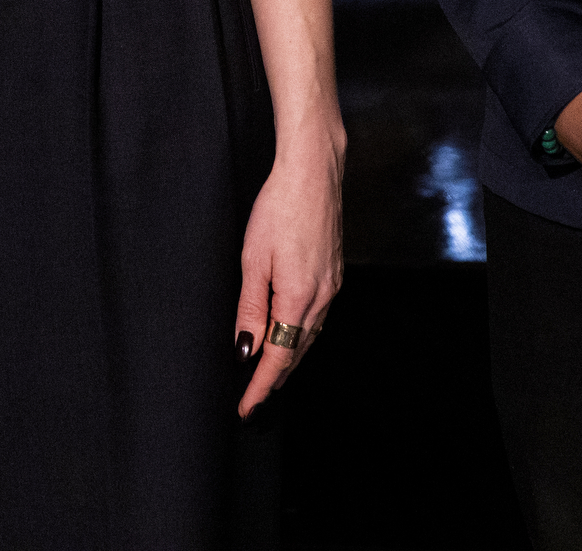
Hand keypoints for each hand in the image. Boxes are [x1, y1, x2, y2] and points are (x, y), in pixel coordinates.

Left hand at [234, 144, 344, 415]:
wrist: (313, 172)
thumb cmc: (279, 207)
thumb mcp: (253, 258)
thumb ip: (250, 307)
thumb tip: (247, 349)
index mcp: (298, 297)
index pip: (278, 357)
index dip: (261, 386)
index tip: (246, 408)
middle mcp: (322, 297)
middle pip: (297, 352)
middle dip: (275, 380)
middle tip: (253, 401)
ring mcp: (332, 285)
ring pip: (309, 337)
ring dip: (289, 360)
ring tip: (269, 377)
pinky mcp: (335, 273)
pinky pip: (317, 318)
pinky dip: (301, 337)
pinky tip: (291, 337)